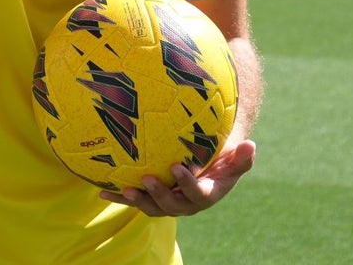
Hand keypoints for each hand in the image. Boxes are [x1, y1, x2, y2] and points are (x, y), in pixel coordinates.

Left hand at [98, 139, 256, 217]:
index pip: (197, 194)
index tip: (176, 167)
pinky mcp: (153, 198)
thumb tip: (251, 145)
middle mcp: (186, 204)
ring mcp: (168, 202)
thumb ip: (242, 156)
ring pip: (153, 207)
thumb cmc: (223, 159)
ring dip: (138, 200)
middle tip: (147, 179)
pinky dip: (119, 196)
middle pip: (172, 206)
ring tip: (125, 190)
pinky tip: (101, 189)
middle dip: (159, 195)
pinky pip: (136, 200)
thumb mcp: (234, 159)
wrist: (208, 168)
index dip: (187, 184)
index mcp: (206, 194)